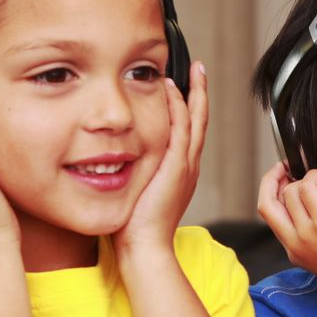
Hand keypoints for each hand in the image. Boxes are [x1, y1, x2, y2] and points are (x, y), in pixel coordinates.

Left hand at [113, 62, 207, 252]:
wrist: (145, 247)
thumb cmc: (136, 228)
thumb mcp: (139, 193)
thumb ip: (136, 174)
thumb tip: (116, 163)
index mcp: (182, 171)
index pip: (190, 130)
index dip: (191, 106)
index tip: (185, 86)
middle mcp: (189, 164)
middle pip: (200, 120)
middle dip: (200, 92)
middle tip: (199, 69)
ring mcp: (185, 165)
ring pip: (195, 120)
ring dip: (194, 92)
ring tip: (193, 70)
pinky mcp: (176, 167)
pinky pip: (181, 129)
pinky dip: (179, 107)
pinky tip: (172, 89)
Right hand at [257, 162, 316, 296]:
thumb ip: (312, 232)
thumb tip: (316, 200)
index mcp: (292, 248)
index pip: (269, 213)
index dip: (272, 191)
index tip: (283, 177)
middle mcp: (293, 241)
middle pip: (267, 202)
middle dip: (273, 178)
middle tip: (290, 167)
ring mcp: (306, 232)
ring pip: (291, 191)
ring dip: (309, 177)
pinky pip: (308, 189)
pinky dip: (316, 177)